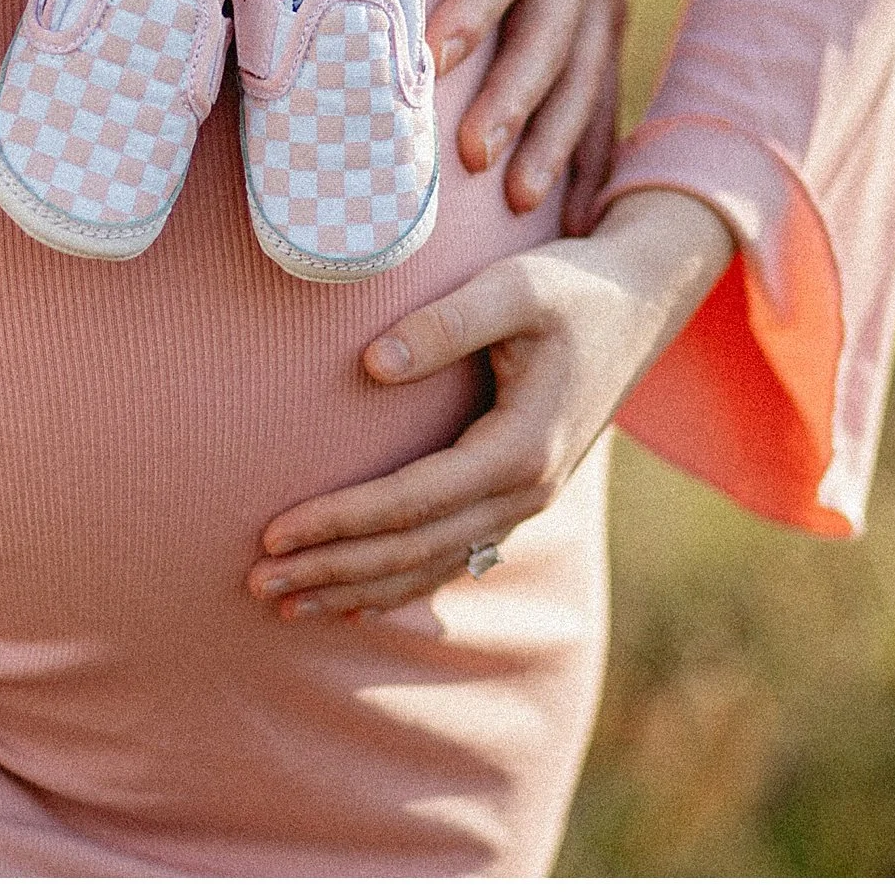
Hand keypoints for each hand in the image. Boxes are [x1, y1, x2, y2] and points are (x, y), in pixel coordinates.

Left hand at [246, 190, 732, 620]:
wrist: (640, 303)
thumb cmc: (573, 288)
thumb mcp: (515, 287)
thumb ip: (444, 324)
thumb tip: (369, 365)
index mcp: (520, 448)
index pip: (410, 501)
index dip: (340, 522)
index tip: (275, 533)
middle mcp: (525, 491)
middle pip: (412, 548)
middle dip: (331, 570)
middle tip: (255, 583)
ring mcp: (526, 502)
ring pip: (430, 564)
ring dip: (355, 588)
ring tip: (284, 606)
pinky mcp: (519, 498)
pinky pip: (453, 556)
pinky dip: (399, 584)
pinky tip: (352, 600)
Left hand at [313, 0, 632, 229]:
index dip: (477, 6)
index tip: (433, 58)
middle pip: (552, 30)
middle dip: (516, 97)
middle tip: (473, 154)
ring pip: (584, 71)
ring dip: (554, 137)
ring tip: (517, 198)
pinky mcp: (603, 9)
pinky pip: (602, 86)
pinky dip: (590, 148)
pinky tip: (574, 211)